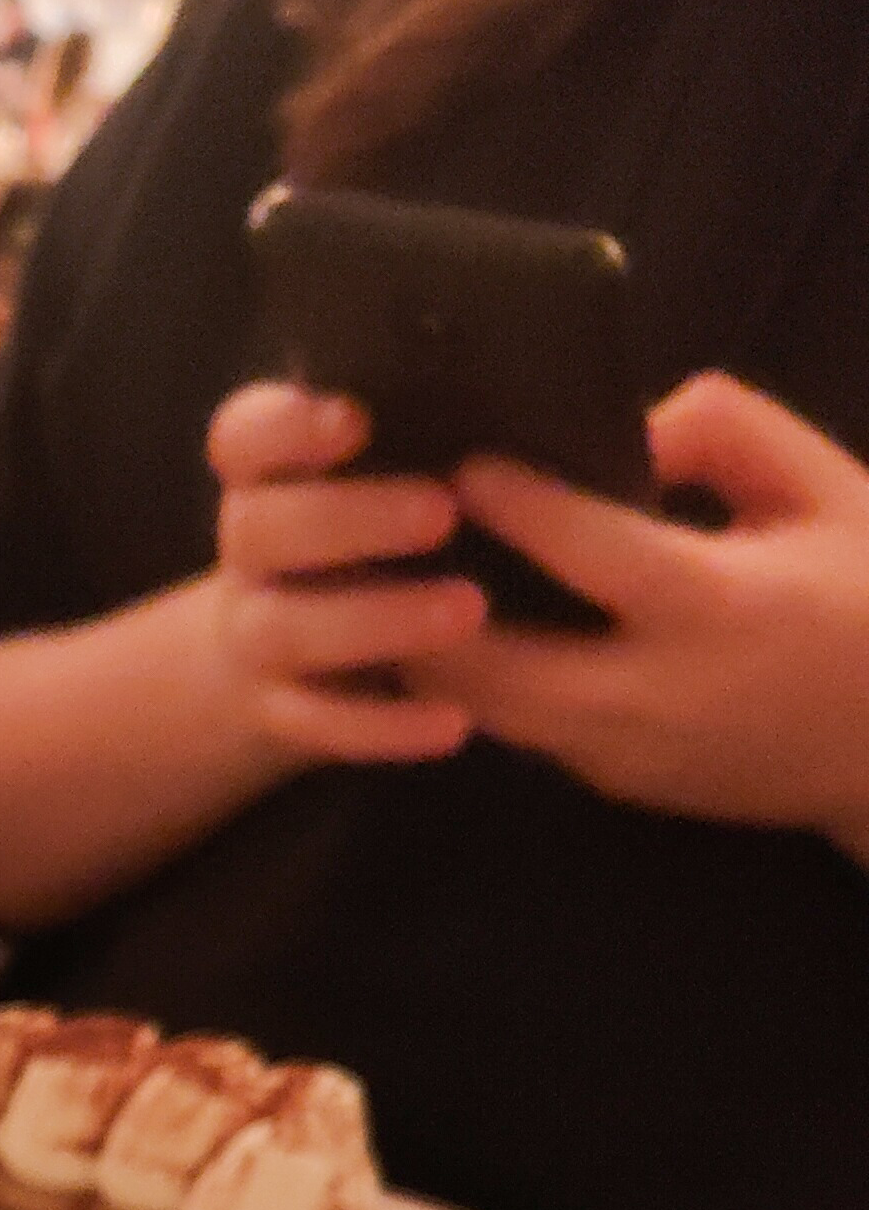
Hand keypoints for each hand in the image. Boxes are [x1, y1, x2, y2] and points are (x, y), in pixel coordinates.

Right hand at [201, 380, 484, 768]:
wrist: (287, 654)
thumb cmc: (380, 532)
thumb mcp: (406, 469)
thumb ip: (479, 435)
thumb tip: (648, 395)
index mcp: (272, 475)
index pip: (242, 438)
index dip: (283, 428)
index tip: (356, 419)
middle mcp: (249, 551)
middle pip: (258, 529)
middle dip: (347, 519)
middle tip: (442, 513)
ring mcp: (255, 633)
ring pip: (283, 629)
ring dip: (374, 620)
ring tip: (469, 610)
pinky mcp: (279, 713)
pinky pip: (315, 724)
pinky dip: (381, 728)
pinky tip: (453, 724)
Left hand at [423, 376, 868, 855]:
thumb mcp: (823, 485)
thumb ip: (724, 431)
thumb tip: (625, 425)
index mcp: (712, 605)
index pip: (581, 549)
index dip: (510, 502)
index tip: (457, 461)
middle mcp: (650, 694)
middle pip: (487, 663)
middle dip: (422, 605)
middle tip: (385, 537)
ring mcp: (623, 754)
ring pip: (484, 711)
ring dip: (433, 654)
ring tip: (398, 583)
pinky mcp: (613, 783)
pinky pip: (520, 729)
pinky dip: (479, 684)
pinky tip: (459, 631)